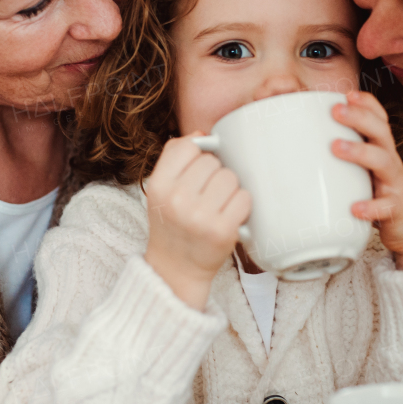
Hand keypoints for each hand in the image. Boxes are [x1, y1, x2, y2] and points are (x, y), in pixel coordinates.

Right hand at [143, 134, 251, 309]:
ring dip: (230, 190)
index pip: (188, 147)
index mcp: (158, 185)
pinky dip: (241, 206)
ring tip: (218, 206)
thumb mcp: (161, 189)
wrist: (176, 269)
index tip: (196, 174)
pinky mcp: (223, 231)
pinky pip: (244, 198)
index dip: (197, 158)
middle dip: (214, 176)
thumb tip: (203, 134)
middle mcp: (177, 200)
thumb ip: (175, 157)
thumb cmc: (172, 224)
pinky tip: (229, 216)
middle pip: (213, 162)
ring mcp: (200, 216)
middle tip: (207, 196)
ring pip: (231, 178)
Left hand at [331, 91, 402, 269]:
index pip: (379, 119)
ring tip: (336, 147)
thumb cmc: (379, 192)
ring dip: (360, 152)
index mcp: (381, 149)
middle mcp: (389, 161)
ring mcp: (394, 184)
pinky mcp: (395, 208)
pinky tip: (355, 208)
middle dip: (359, 118)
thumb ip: (344, 154)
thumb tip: (298, 143)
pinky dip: (371, 207)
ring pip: (384, 162)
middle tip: (335, 110)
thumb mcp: (365, 169)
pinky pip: (385, 206)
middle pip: (381, 132)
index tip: (347, 93)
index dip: (367, 104)